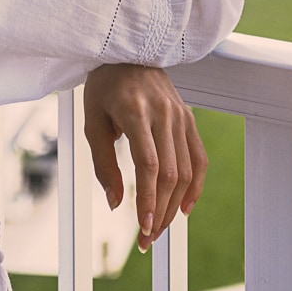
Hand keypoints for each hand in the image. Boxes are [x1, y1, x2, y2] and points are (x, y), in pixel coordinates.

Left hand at [81, 64, 206, 252]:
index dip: (148, 199)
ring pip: (187, 170)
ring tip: (160, 228)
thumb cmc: (105, 87)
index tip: (142, 226)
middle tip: (147, 238)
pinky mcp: (189, 120)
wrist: (130, 52)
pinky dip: (195, 186)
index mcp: (136, 112)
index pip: (149, 164)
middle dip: (161, 211)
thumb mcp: (92, 121)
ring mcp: (181, 116)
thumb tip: (115, 203)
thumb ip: (103, 163)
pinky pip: (199, 158)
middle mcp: (164, 114)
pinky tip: (186, 207)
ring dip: (176, 205)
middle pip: (170, 173)